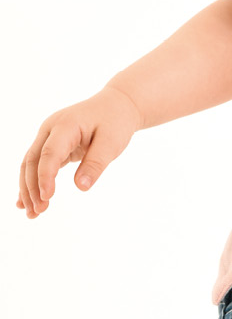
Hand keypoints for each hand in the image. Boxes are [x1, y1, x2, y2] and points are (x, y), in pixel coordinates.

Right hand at [16, 86, 143, 218]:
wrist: (117, 105)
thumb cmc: (115, 122)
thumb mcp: (112, 143)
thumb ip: (96, 163)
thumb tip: (81, 187)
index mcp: (65, 125)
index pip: (49, 153)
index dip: (45, 176)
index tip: (46, 197)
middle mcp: (50, 129)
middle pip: (33, 160)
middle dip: (32, 187)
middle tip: (38, 211)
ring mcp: (48, 136)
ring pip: (30, 163)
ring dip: (28, 188)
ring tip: (32, 213)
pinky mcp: (52, 143)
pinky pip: (37, 164)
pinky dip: (32, 181)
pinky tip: (27, 202)